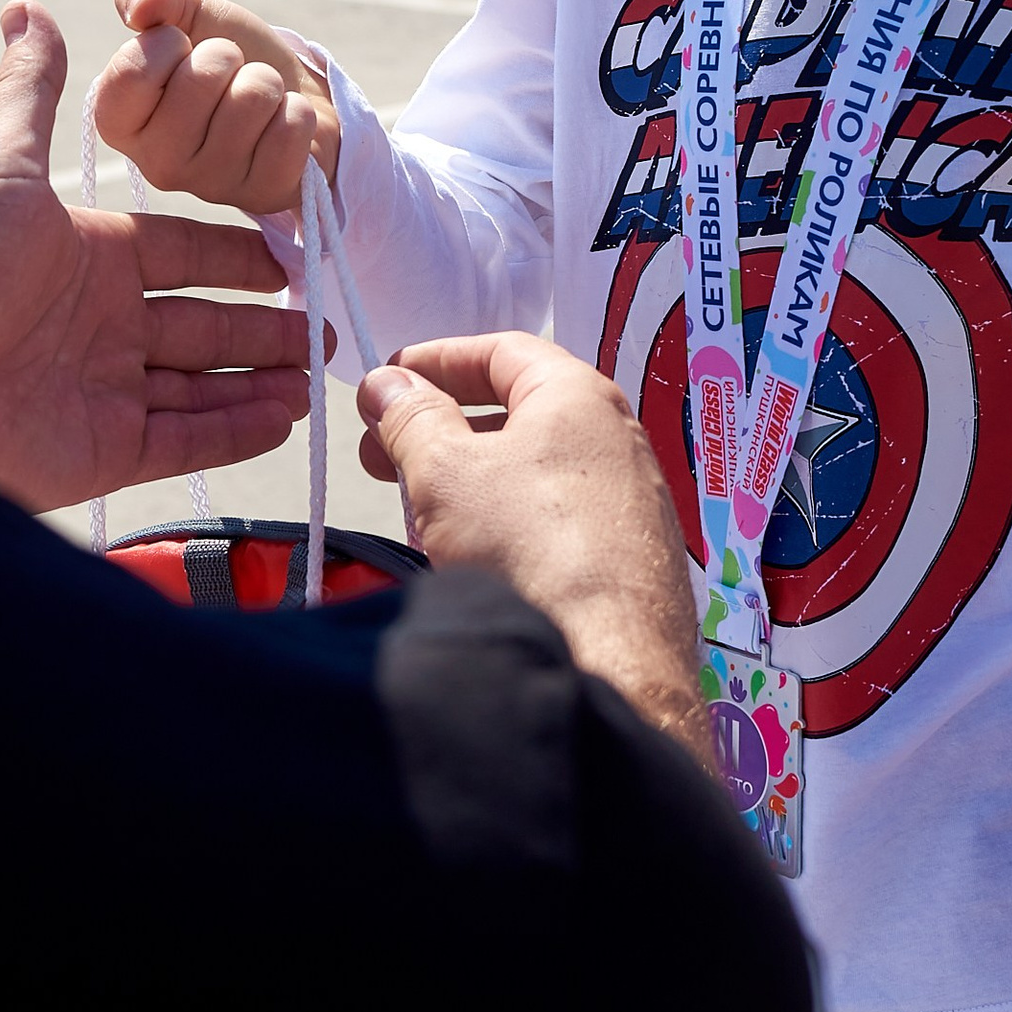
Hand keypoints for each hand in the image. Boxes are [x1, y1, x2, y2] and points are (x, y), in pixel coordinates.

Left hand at [0, 2, 310, 511]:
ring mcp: (105, 391)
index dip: (238, 258)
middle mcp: (102, 324)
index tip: (291, 259)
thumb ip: (29, 92)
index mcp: (90, 257)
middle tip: (322, 327)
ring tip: (316, 375)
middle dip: (265, 326)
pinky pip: (186, 441)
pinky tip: (283, 418)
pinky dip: (235, 432)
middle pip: (204, 324)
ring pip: (203, 385)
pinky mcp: (105, 450)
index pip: (183, 254)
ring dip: (261, 380)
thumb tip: (27, 6)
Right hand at [95, 0, 339, 216]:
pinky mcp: (263, 195)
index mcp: (119, 120)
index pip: (133, 68)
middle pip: (201, 78)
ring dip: (266, 82)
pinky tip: (281, 125)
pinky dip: (296, 111)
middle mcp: (156, 163)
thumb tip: (139, 5)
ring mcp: (210, 185)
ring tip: (258, 98)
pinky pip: (289, 128)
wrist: (293, 92)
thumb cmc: (230, 58)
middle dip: (228, 57)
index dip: (169, 41)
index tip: (180, 48)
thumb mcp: (187, 16)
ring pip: (252, 98)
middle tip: (230, 74)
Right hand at [359, 333, 710, 769]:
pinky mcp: (630, 556)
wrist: (614, 660)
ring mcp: (631, 499)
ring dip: (468, 477)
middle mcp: (617, 436)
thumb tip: (387, 382)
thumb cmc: (528, 545)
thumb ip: (411, 418)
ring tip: (416, 507)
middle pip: (517, 410)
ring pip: (534, 468)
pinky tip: (471, 554)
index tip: (386, 383)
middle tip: (380, 453)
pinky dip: (505, 519)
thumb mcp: (446, 471)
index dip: (435, 361)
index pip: (501, 350)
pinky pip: (556, 517)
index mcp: (580, 395)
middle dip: (440, 426)